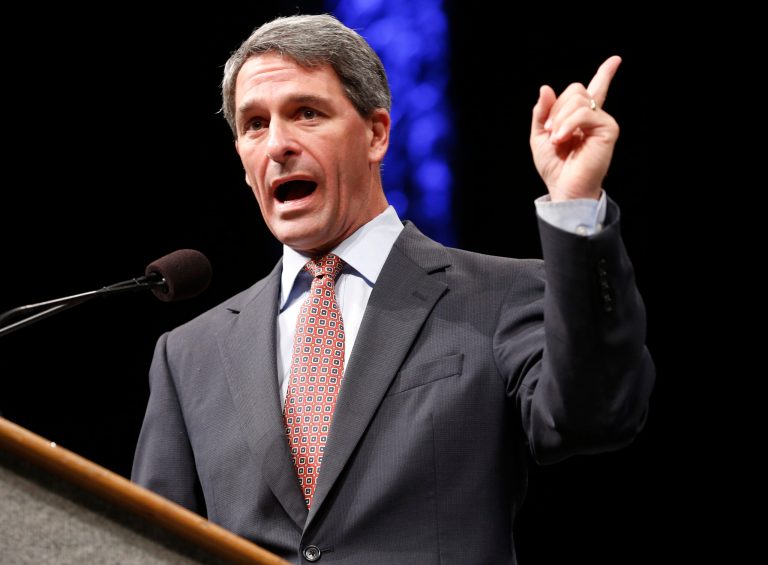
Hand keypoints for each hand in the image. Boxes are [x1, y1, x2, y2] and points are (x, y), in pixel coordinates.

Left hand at [530, 56, 621, 200]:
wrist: (563, 187)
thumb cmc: (554, 166)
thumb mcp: (539, 136)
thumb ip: (542, 112)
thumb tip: (546, 88)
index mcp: (580, 117)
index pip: (594, 89)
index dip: (605, 73)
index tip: (615, 60)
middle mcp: (595, 116)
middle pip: (575, 90)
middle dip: (556, 109)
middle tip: (550, 133)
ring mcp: (603, 121)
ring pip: (578, 99)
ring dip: (559, 119)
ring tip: (556, 140)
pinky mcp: (608, 129)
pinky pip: (584, 112)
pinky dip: (568, 124)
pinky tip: (562, 139)